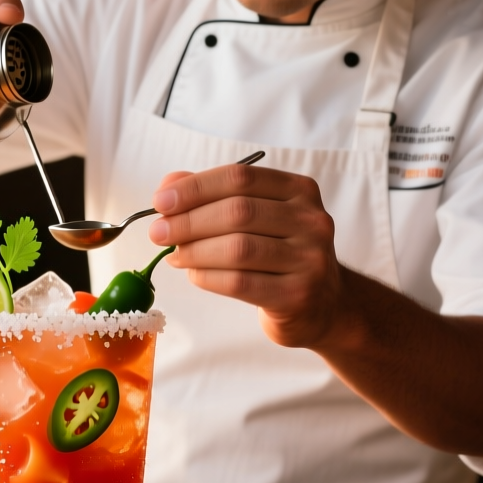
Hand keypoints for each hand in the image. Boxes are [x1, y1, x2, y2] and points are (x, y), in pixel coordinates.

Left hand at [147, 163, 345, 348]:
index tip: (161, 200)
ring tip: (175, 255)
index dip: (195, 187)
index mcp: (299, 190)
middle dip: (188, 221)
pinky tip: (195, 274)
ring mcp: (309, 259)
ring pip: (237, 249)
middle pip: (237, 212)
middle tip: (158, 231)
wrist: (324, 304)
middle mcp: (311, 221)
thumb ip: (214, 196)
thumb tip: (169, 186)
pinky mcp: (297, 295)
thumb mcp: (257, 217)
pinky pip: (240, 282)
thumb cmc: (280, 255)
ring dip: (195, 251)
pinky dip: (208, 277)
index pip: (240, 178)